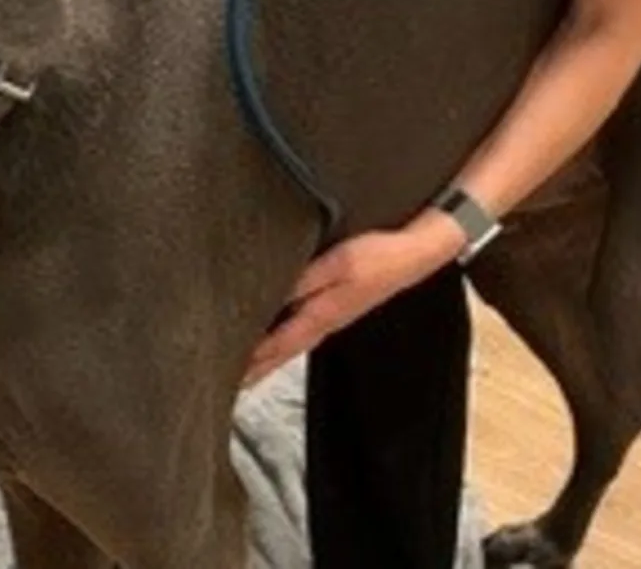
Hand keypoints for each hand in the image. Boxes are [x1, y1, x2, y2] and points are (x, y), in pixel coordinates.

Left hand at [242, 211, 465, 387]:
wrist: (415, 254)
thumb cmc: (378, 257)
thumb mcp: (337, 264)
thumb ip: (302, 282)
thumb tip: (268, 298)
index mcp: (320, 316)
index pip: (276, 347)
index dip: (250, 363)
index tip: (226, 378)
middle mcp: (323, 323)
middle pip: (280, 353)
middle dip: (254, 370)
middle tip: (225, 386)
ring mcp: (331, 317)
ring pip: (290, 344)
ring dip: (267, 358)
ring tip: (244, 372)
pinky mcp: (337, 308)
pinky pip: (301, 331)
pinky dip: (282, 341)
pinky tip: (276, 341)